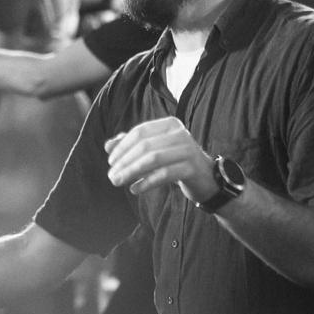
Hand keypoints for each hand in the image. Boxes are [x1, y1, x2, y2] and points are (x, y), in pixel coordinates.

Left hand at [104, 117, 218, 202]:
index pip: (140, 132)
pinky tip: (135, 189)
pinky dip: (147, 182)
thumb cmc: (174, 162)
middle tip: (112, 176)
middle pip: (145, 146)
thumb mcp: (153, 150)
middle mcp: (180, 133)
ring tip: (118, 182)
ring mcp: (188, 150)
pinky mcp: (192, 168)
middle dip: (125, 162)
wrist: (205, 178)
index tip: (110, 161)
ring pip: (153, 159)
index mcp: (169, 124)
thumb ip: (131, 145)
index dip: (122, 146)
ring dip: (132, 172)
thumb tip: (108, 146)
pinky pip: (165, 174)